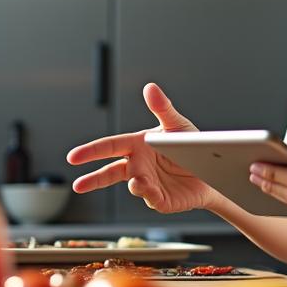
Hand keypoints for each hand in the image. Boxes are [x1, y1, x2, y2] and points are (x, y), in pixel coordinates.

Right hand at [66, 83, 220, 212]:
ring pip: (133, 184)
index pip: (110, 147)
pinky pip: (151, 198)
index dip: (91, 151)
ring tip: (138, 181)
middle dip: (93, 179)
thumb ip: (162, 108)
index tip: (74, 157)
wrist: (213, 171)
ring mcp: (147, 184)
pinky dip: (149, 195)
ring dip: (135, 183)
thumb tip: (150, 87)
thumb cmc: (191, 147)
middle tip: (78, 184)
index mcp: (138, 145)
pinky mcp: (160, 199)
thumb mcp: (177, 125)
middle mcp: (138, 165)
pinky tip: (148, 190)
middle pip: (111, 172)